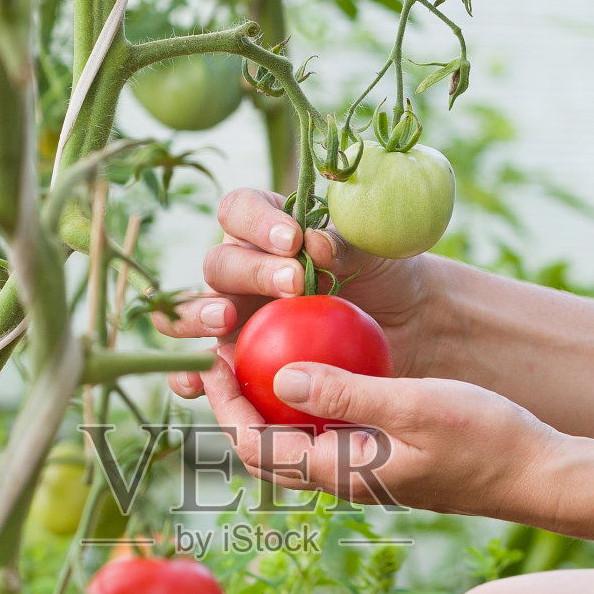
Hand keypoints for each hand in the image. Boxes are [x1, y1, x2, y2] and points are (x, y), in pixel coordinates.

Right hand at [153, 188, 447, 397]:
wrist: (405, 326)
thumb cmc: (386, 275)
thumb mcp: (374, 250)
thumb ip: (343, 243)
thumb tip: (313, 242)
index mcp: (266, 229)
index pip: (239, 211)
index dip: (256, 221)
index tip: (293, 238)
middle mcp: (242, 270)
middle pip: (220, 263)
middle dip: (250, 272)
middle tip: (292, 285)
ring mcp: (233, 317)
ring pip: (192, 311)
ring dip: (197, 313)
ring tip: (224, 320)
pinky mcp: (236, 362)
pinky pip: (201, 370)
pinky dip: (188, 375)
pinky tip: (197, 382)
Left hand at [201, 350, 565, 520]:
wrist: (538, 474)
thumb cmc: (486, 438)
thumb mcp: (416, 405)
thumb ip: (347, 392)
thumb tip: (280, 376)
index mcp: (343, 473)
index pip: (257, 447)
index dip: (226, 406)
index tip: (214, 358)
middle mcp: (343, 480)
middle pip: (265, 449)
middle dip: (236, 405)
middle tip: (226, 350)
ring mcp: (363, 473)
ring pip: (294, 443)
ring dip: (269, 404)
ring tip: (260, 351)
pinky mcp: (381, 461)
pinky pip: (327, 434)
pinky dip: (309, 403)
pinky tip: (319, 361)